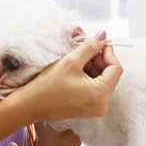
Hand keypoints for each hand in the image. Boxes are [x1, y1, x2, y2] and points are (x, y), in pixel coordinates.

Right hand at [7, 37, 122, 122]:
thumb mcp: (71, 61)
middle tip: (87, 47)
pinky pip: (95, 88)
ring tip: (78, 57)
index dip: (109, 52)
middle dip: (100, 59)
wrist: (30, 105)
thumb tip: (102, 37)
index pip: (116, 69)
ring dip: (93, 67)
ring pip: (102, 81)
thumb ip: (90, 47)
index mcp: (100, 95)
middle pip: (110, 75)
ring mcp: (94, 108)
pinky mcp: (87, 108)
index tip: (100, 42)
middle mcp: (101, 105)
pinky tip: (76, 68)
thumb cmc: (47, 86)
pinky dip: (89, 76)